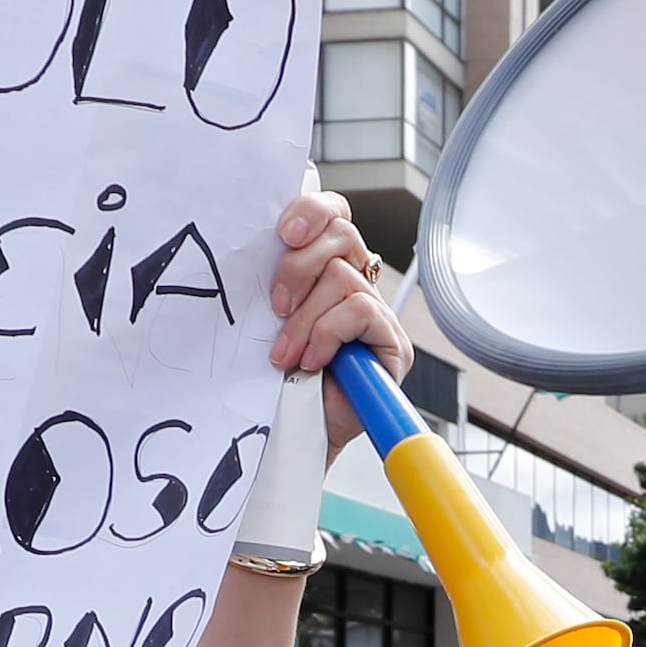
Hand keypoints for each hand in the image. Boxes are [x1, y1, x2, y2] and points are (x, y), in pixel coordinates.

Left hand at [264, 190, 401, 456]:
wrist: (293, 435)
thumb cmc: (277, 380)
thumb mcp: (267, 319)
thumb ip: (274, 283)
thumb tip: (252, 246)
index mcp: (326, 269)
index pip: (332, 215)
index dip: (312, 211)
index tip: (282, 233)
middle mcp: (358, 284)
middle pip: (341, 233)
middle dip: (298, 266)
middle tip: (276, 307)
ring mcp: (378, 314)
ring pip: (342, 277)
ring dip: (305, 319)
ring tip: (287, 355)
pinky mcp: (393, 343)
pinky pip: (360, 311)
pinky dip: (328, 335)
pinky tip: (314, 362)